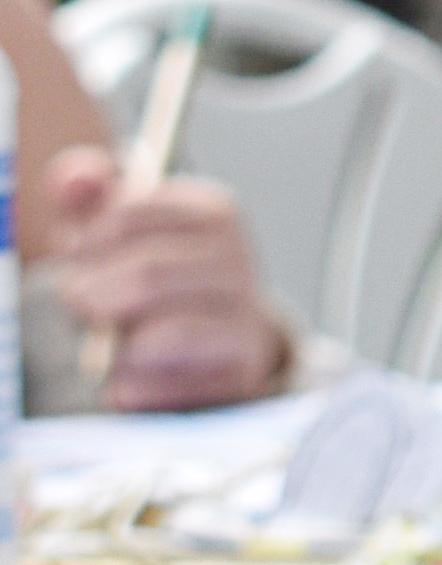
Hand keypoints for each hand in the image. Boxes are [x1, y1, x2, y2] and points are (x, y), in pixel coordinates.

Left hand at [32, 146, 293, 411]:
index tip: (73, 251)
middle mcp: (238, 259)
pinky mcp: (242, 367)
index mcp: (213, 212)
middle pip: (148, 274)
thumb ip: (90, 194)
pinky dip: (138, 385)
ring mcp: (245, 314)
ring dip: (119, 343)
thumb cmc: (158, 273)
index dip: (89, 236)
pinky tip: (122, 381)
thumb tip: (74, 178)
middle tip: (75, 300)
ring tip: (104, 343)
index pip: (133, 214)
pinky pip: (178, 382)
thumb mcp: (121, 226)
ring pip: (168, 333)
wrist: (220, 337)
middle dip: (96, 292)